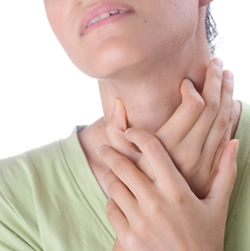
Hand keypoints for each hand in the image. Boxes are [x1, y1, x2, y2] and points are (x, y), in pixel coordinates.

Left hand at [98, 129, 237, 250]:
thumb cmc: (206, 237)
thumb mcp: (218, 204)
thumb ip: (225, 172)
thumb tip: (235, 143)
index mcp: (177, 190)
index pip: (152, 149)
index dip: (137, 134)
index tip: (129, 132)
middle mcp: (155, 202)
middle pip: (123, 166)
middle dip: (109, 153)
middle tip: (103, 148)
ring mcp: (139, 221)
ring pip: (113, 186)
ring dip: (110, 176)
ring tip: (112, 173)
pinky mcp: (128, 238)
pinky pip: (111, 209)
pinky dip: (112, 201)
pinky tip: (118, 200)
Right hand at [106, 58, 233, 197]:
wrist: (155, 212)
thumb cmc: (134, 181)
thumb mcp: (118, 156)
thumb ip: (115, 130)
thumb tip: (118, 104)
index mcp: (168, 146)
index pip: (193, 108)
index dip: (194, 89)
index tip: (186, 82)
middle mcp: (191, 153)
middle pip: (213, 109)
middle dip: (216, 82)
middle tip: (217, 62)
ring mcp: (205, 163)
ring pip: (224, 121)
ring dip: (228, 95)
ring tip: (227, 75)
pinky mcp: (212, 171)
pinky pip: (228, 139)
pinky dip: (233, 118)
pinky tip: (234, 103)